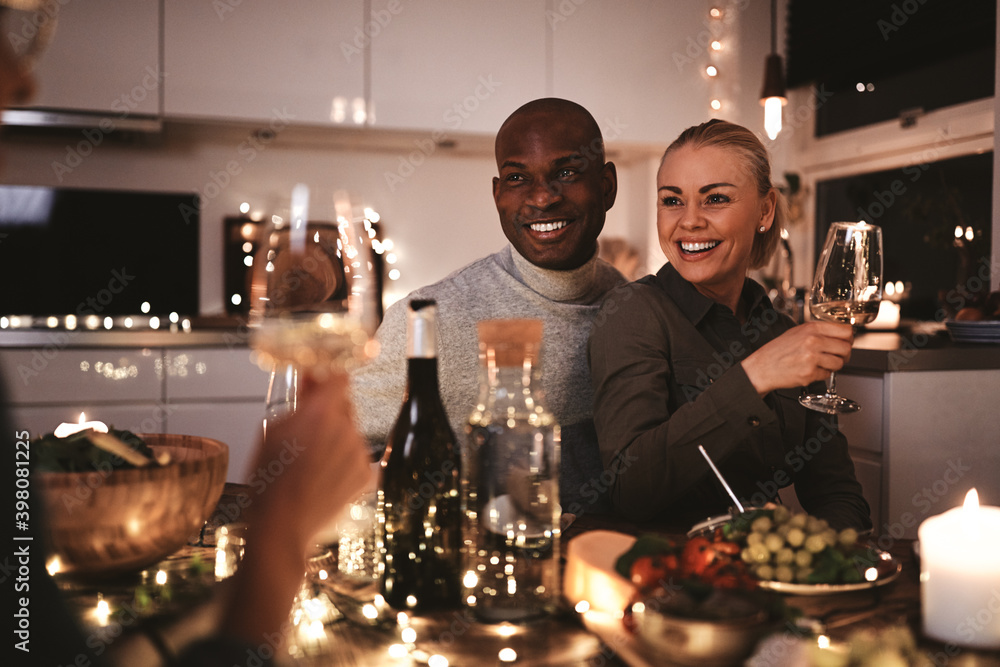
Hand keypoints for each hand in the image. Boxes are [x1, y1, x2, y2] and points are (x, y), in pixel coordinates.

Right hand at [218, 371, 370, 646]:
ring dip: (335, 437)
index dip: (326, 377)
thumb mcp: (272, 430)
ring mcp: (360, 454)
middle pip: (344, 404)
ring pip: (351, 431)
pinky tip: (322, 475)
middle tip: (306, 427)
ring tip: (309, 461)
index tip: (318, 381)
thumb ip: (298, 402)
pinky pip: (357, 456)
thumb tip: (310, 384)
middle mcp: (347, 430)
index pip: (338, 377)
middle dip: (328, 410)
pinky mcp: (367, 475)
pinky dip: (343, 460)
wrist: (282, 526)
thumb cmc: (270, 483)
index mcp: (322, 414)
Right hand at [741, 321, 853, 395]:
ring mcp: (812, 357)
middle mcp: (813, 341)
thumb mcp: (797, 333)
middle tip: (837, 356)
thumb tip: (840, 335)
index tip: (845, 342)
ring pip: (839, 363)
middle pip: (846, 348)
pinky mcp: (810, 373)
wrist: (762, 367)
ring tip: (822, 364)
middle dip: (844, 354)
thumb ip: (818, 331)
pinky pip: (827, 375)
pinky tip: (811, 370)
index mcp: (811, 328)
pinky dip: (822, 374)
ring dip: (834, 366)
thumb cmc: (777, 350)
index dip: (848, 338)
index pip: (845, 330)